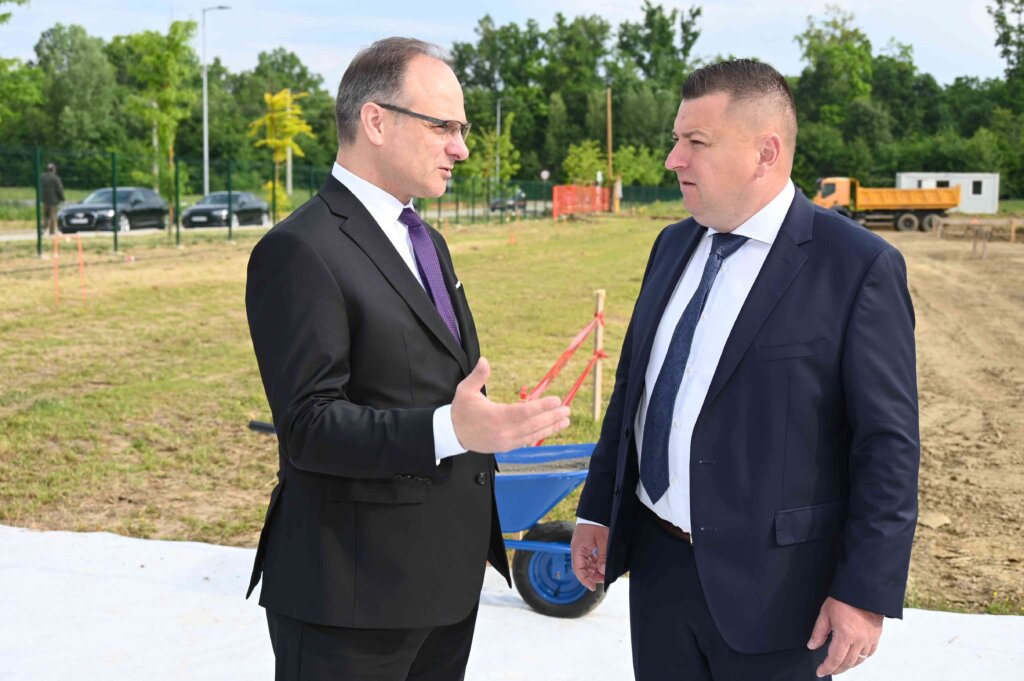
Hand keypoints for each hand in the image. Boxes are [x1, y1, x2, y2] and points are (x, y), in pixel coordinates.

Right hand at [451, 358, 570, 452]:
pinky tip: (551, 428)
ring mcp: (505, 441)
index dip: (542, 407)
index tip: (557, 400)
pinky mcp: (506, 447)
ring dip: (551, 427)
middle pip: (533, 424)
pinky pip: (527, 441)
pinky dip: (540, 435)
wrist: (453, 434)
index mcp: (495, 416)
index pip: (524, 411)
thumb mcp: (465, 390)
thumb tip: (484, 361)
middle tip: (567, 410)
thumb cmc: (461, 410)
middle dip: (552, 417)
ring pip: (533, 434)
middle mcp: (503, 431)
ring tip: (565, 420)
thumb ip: (477, 376)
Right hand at [570, 523, 607, 590]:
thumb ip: (602, 557)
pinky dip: (594, 563)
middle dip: (592, 575)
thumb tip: (602, 571)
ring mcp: (580, 547)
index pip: (579, 570)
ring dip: (594, 569)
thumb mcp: (603, 541)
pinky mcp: (584, 544)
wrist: (596, 510)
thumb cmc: (598, 523)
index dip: (585, 580)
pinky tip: (602, 564)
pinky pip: (587, 557)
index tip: (593, 587)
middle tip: (604, 579)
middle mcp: (577, 549)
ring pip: (585, 564)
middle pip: (581, 568)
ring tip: (605, 572)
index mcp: (578, 549)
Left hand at [807, 596, 882, 676]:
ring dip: (849, 665)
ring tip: (840, 664)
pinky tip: (855, 656)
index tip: (820, 671)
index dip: (827, 668)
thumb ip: (819, 632)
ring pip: (859, 660)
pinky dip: (861, 657)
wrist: (864, 589)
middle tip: (829, 669)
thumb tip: (812, 645)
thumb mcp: (825, 613)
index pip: (835, 659)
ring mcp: (870, 639)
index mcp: (845, 635)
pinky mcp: (877, 635)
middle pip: (848, 663)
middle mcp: (859, 640)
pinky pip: (870, 652)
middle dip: (837, 669)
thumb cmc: (844, 598)